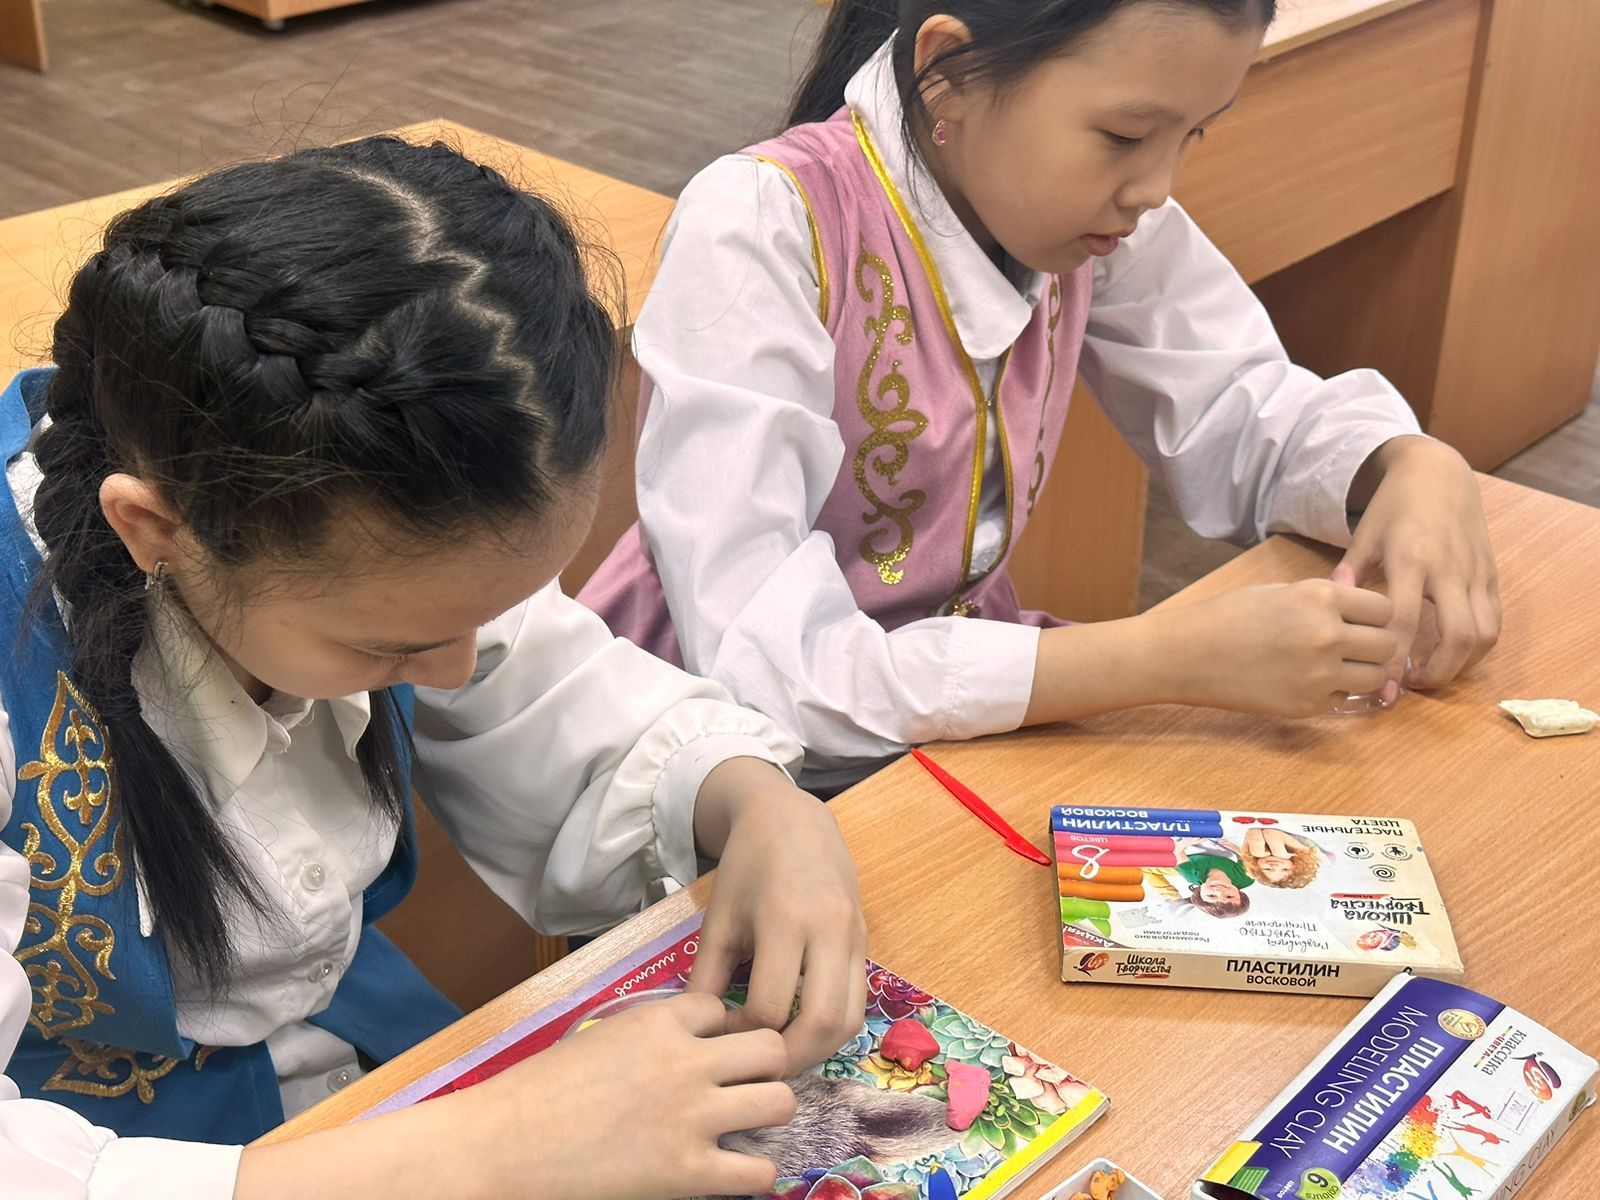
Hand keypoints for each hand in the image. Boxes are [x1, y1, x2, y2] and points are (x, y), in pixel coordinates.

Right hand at [479, 992, 794, 1199]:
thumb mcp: (599, 1037)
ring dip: (766, 1114)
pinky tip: (734, 1172)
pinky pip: (759, 1172)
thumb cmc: (537, 1091)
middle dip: (763, 1065)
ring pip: (780, 1102)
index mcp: (659, 1022)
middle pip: (770, 1048)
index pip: (722, 1009)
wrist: (502, 1144)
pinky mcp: (687, 1173)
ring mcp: (692, 1117)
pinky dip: (754, 1174)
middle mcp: (686, 1062)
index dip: (717, 1032)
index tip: (705, 1053)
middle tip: (743, 1086)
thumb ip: (648, 1036)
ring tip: (746, 1127)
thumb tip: (680, 1046)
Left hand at [688, 757, 868, 1072]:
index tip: (722, 1032)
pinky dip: (834, 1027)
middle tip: (760, 1065)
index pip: (770, 1005)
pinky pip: (859, 1001)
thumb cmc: (748, 865)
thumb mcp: (719, 917)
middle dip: (790, 1058)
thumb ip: (708, 976)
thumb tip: (698, 1033)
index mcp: (785, 920)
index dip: (742, 1032)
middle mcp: (829, 931)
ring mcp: (854, 937)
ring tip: (783, 1053)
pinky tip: (804, 1028)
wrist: (792, 819)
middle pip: (822, 1022)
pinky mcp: (865, 941)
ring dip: (819, 1049)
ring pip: (850, 1019)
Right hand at [1152, 578, 1397, 716]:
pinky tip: (1304, 680)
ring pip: (1374, 677)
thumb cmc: (1229, 616)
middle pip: (1387, 644)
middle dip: (1372, 644)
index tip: (1358, 620)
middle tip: (1350, 645)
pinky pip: (1344, 697)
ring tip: (1334, 665)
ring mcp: (1320, 674)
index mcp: (1320, 597)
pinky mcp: (1308, 704)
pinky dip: (1333, 690)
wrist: (1188, 655)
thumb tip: (1361, 602)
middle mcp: (1327, 635)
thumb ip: (1326, 598)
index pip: (1384, 609)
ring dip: (1361, 671)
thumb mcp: (1281, 592)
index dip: (1373, 615)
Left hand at [1340, 435, 1499, 687]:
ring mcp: (1476, 573)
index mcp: (1411, 559)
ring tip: (1428, 674)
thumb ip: (1349, 571)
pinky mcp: (1491, 575)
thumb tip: (1329, 610)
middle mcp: (1449, 568)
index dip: (1393, 660)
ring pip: (1484, 634)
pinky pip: (1493, 621)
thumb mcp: (1365, 533)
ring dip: (1460, 665)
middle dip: (1437, 672)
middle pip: (1457, 635)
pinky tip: (1451, 655)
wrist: (1439, 473)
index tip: (1382, 690)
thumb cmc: (1395, 505)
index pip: (1404, 621)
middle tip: (1410, 686)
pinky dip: (1476, 648)